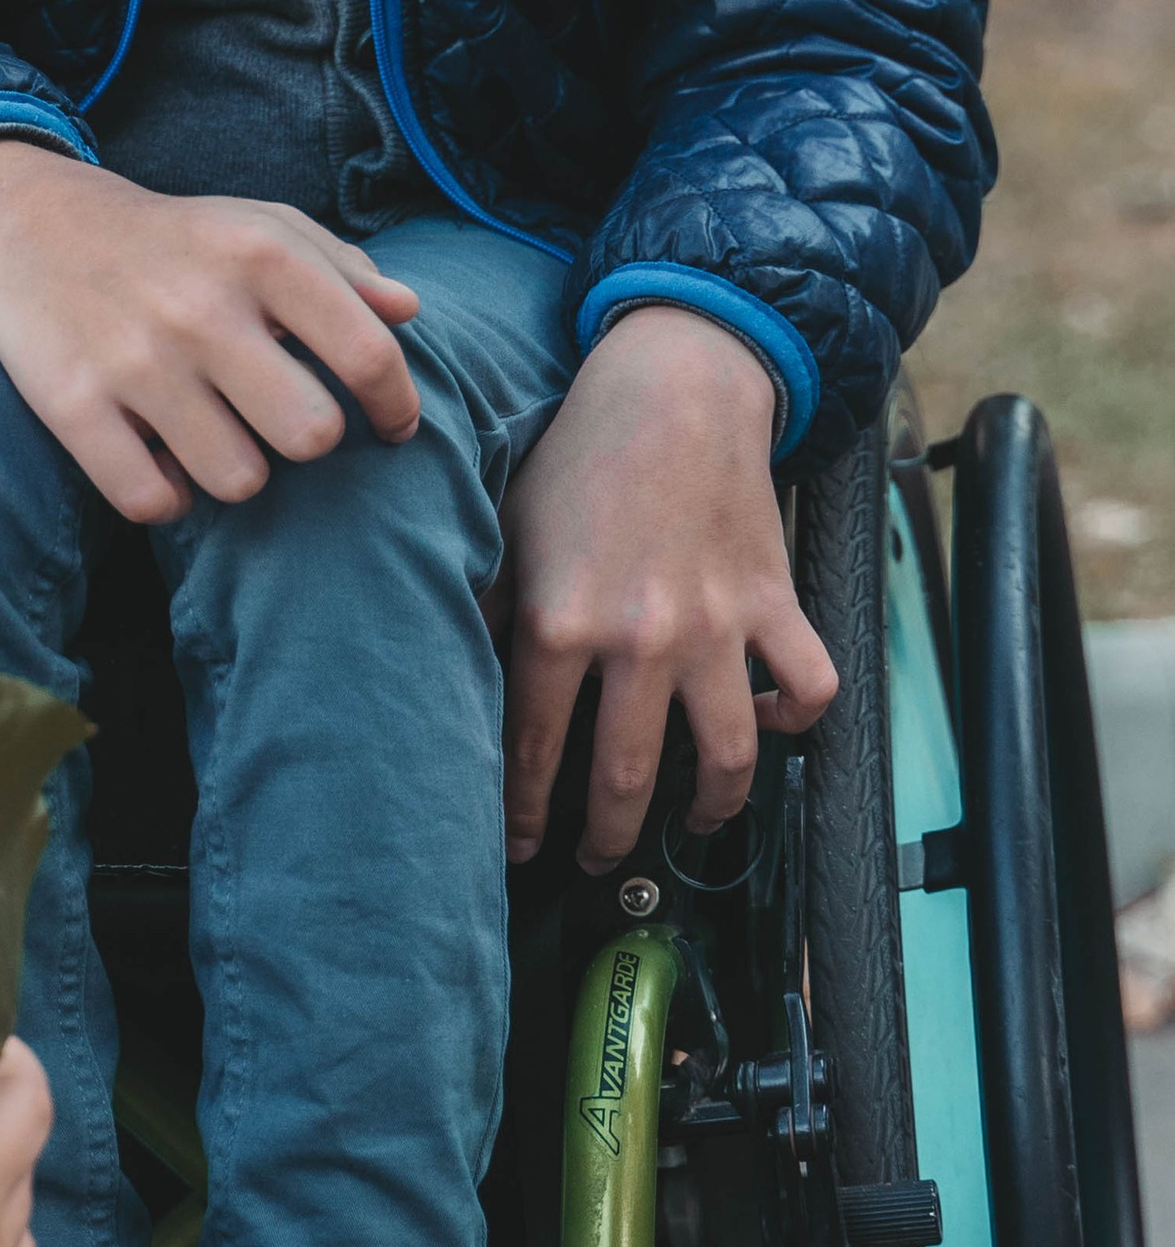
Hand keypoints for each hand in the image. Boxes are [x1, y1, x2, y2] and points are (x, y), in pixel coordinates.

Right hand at [0, 142, 421, 523]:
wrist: (32, 225)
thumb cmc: (173, 238)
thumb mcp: (258, 225)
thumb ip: (341, 267)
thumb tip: (408, 314)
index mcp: (258, 254)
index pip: (368, 355)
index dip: (397, 405)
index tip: (392, 425)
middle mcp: (200, 307)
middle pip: (311, 435)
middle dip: (306, 438)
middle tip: (279, 419)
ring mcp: (133, 360)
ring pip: (238, 481)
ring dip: (234, 469)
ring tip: (214, 435)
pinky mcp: (71, 405)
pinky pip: (152, 501)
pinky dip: (166, 495)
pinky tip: (160, 459)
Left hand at [499, 307, 836, 870]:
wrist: (673, 386)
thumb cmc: (578, 454)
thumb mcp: (505, 526)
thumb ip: (481, 606)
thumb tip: (438, 673)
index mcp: (559, 622)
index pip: (533, 752)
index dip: (524, 815)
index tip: (519, 848)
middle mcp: (640, 639)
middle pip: (626, 779)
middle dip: (605, 838)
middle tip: (594, 859)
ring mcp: (716, 628)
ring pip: (727, 759)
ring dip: (708, 810)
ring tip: (689, 823)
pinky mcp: (774, 605)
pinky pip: (808, 689)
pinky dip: (795, 720)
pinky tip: (767, 726)